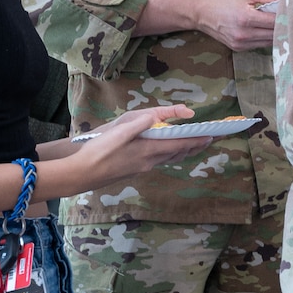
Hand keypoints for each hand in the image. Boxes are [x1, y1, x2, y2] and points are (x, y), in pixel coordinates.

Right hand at [75, 105, 213, 185]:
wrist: (81, 174)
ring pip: (169, 158)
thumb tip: (154, 118)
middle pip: (177, 152)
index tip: (211, 137)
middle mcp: (149, 161)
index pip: (178, 144)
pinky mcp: (135, 170)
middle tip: (209, 139)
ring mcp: (142, 167)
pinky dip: (170, 153)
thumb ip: (138, 125)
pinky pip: (159, 160)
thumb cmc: (98, 152)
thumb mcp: (118, 133)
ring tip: (194, 144)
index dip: (196, 140)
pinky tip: (168, 150)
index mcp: (147, 150)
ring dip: (183, 150)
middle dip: (194, 145)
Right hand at [185, 0, 277, 50]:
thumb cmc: (224, 0)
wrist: (201, 13)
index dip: (286, 17)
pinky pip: (260, 44)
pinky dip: (266, 38)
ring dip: (276, 34)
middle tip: (291, 19)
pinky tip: (267, 29)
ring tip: (281, 24)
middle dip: (284, 26)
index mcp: (246, 18)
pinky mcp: (239, 48)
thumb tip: (286, 0)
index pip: (275, 21)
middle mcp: (244, 34)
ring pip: (269, 42)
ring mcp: (241, 43)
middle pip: (274, 34)